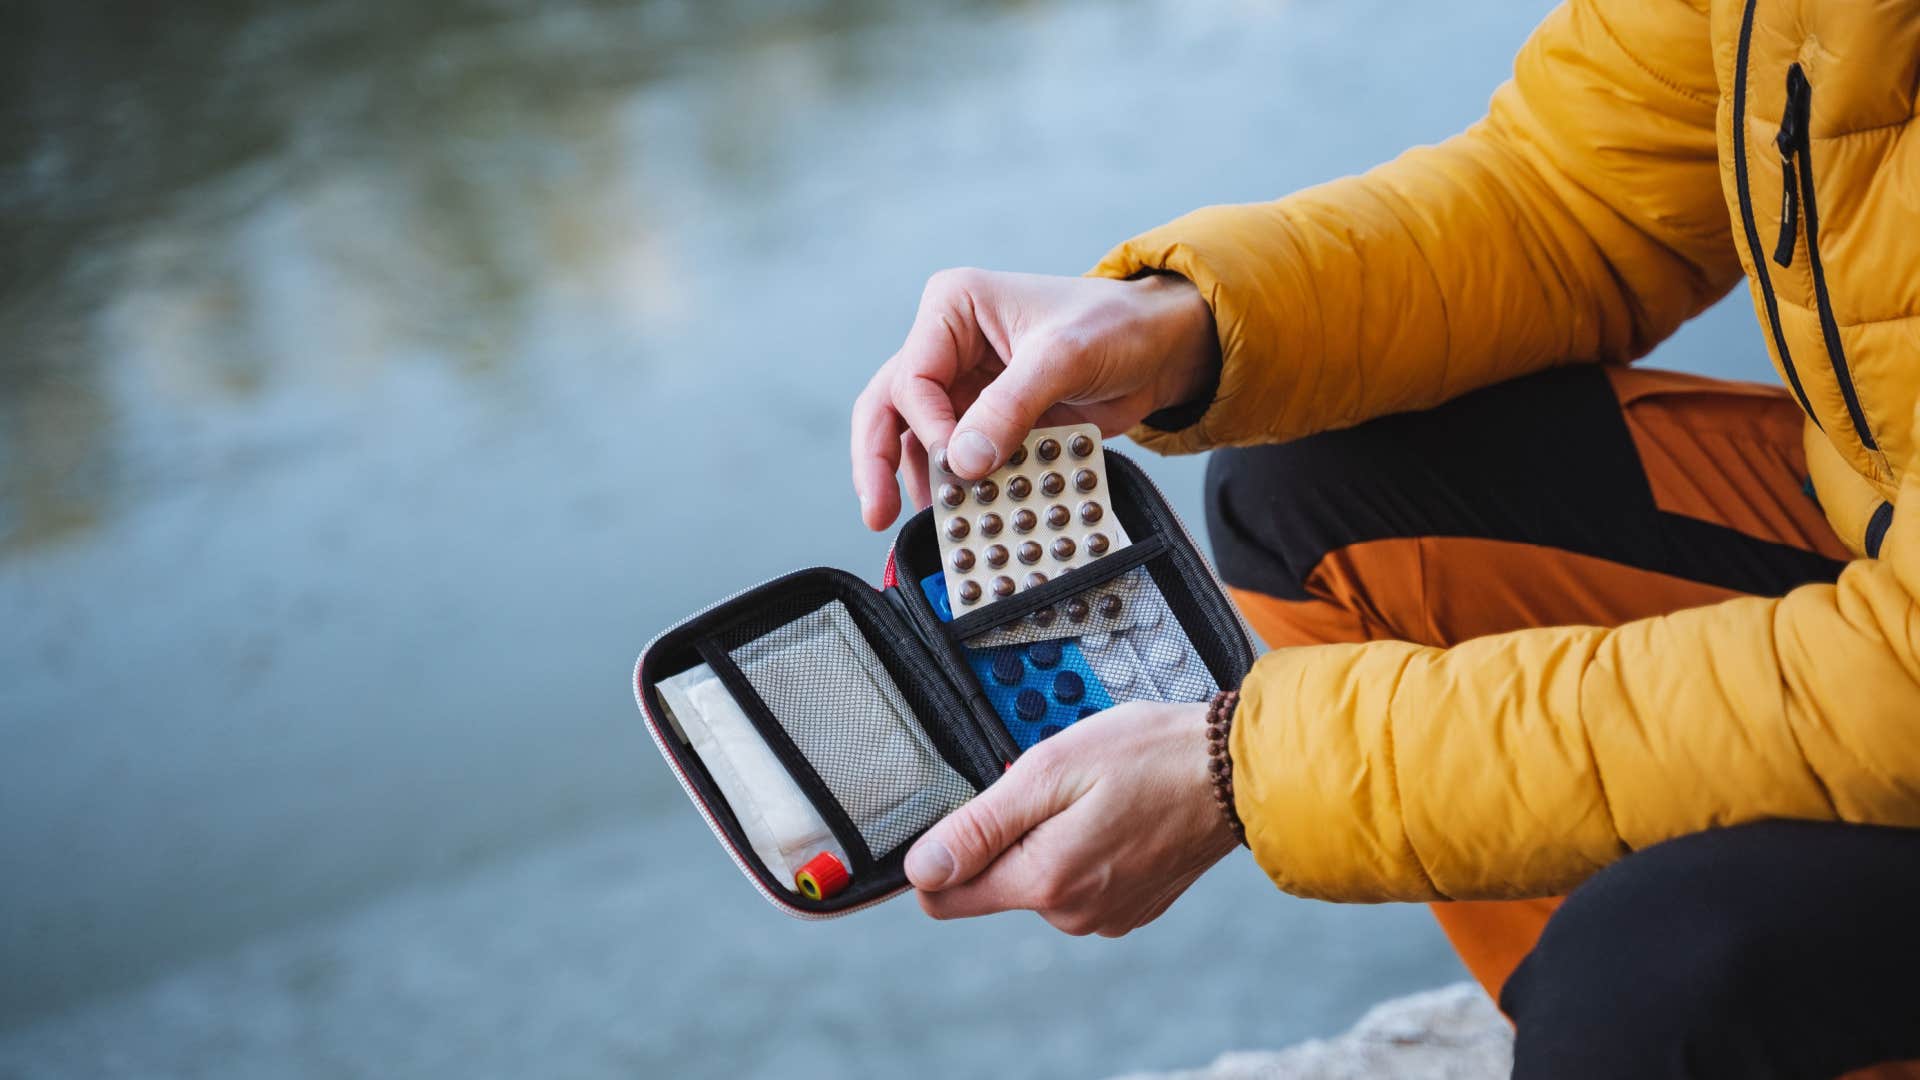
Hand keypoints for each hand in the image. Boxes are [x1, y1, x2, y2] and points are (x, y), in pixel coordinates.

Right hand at [851, 269, 1218, 529]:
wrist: (1161, 348)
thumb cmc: (1116, 325)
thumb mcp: (1064, 357)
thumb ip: (1011, 407)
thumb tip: (964, 461)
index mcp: (953, 308)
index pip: (911, 376)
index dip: (928, 426)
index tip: (957, 461)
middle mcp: (948, 345)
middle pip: (889, 407)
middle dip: (879, 462)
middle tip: (878, 514)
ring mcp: (965, 386)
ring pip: (916, 439)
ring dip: (923, 482)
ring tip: (934, 524)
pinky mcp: (988, 420)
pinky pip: (960, 459)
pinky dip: (963, 488)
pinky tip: (966, 516)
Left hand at [905, 701, 1237, 936]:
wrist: (1237, 772)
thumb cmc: (1151, 757)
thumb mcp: (1050, 770)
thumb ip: (980, 825)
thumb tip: (922, 869)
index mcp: (1045, 880)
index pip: (944, 897)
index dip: (941, 854)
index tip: (966, 816)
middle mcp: (1073, 913)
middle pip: (995, 882)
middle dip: (1009, 834)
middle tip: (1055, 788)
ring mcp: (1106, 916)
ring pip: (1040, 880)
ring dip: (1051, 838)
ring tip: (1095, 796)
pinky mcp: (1131, 908)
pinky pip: (1080, 882)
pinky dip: (1087, 848)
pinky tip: (1118, 815)